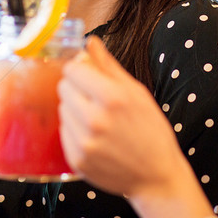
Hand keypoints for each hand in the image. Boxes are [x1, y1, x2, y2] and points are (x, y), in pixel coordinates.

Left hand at [58, 38, 213, 217]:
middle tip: (95, 99)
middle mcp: (95, 119)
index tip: (87, 74)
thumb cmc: (151, 131)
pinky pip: (63, 132)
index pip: (72, 70)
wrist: (156, 176)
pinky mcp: (76, 160)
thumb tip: (91, 42)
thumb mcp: (137, 92)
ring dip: (75, 109)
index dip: (79, 69)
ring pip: (62, 109)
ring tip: (98, 119)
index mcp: (112, 97)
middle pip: (64, 88)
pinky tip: (95, 136)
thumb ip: (109, 66)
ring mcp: (84, 142)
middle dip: (77, 88)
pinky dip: (75, 130)